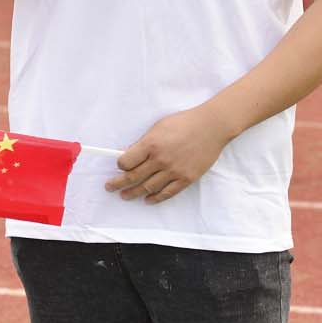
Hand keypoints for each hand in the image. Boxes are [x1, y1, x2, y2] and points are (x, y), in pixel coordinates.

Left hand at [106, 105, 234, 203]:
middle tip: (110, 188)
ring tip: (125, 196)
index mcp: (151, 144)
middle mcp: (161, 160)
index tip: (118, 166)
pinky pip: (167, 193)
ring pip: (148, 188)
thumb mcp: (159, 126)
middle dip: (118, 183)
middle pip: (133, 177)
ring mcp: (174, 171)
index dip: (120, 166)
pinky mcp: (186, 179)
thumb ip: (144, 142)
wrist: (211, 127)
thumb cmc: (184, 122)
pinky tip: (148, 200)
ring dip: (134, 193)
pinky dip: (156, 198)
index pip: (127, 162)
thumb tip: (128, 153)